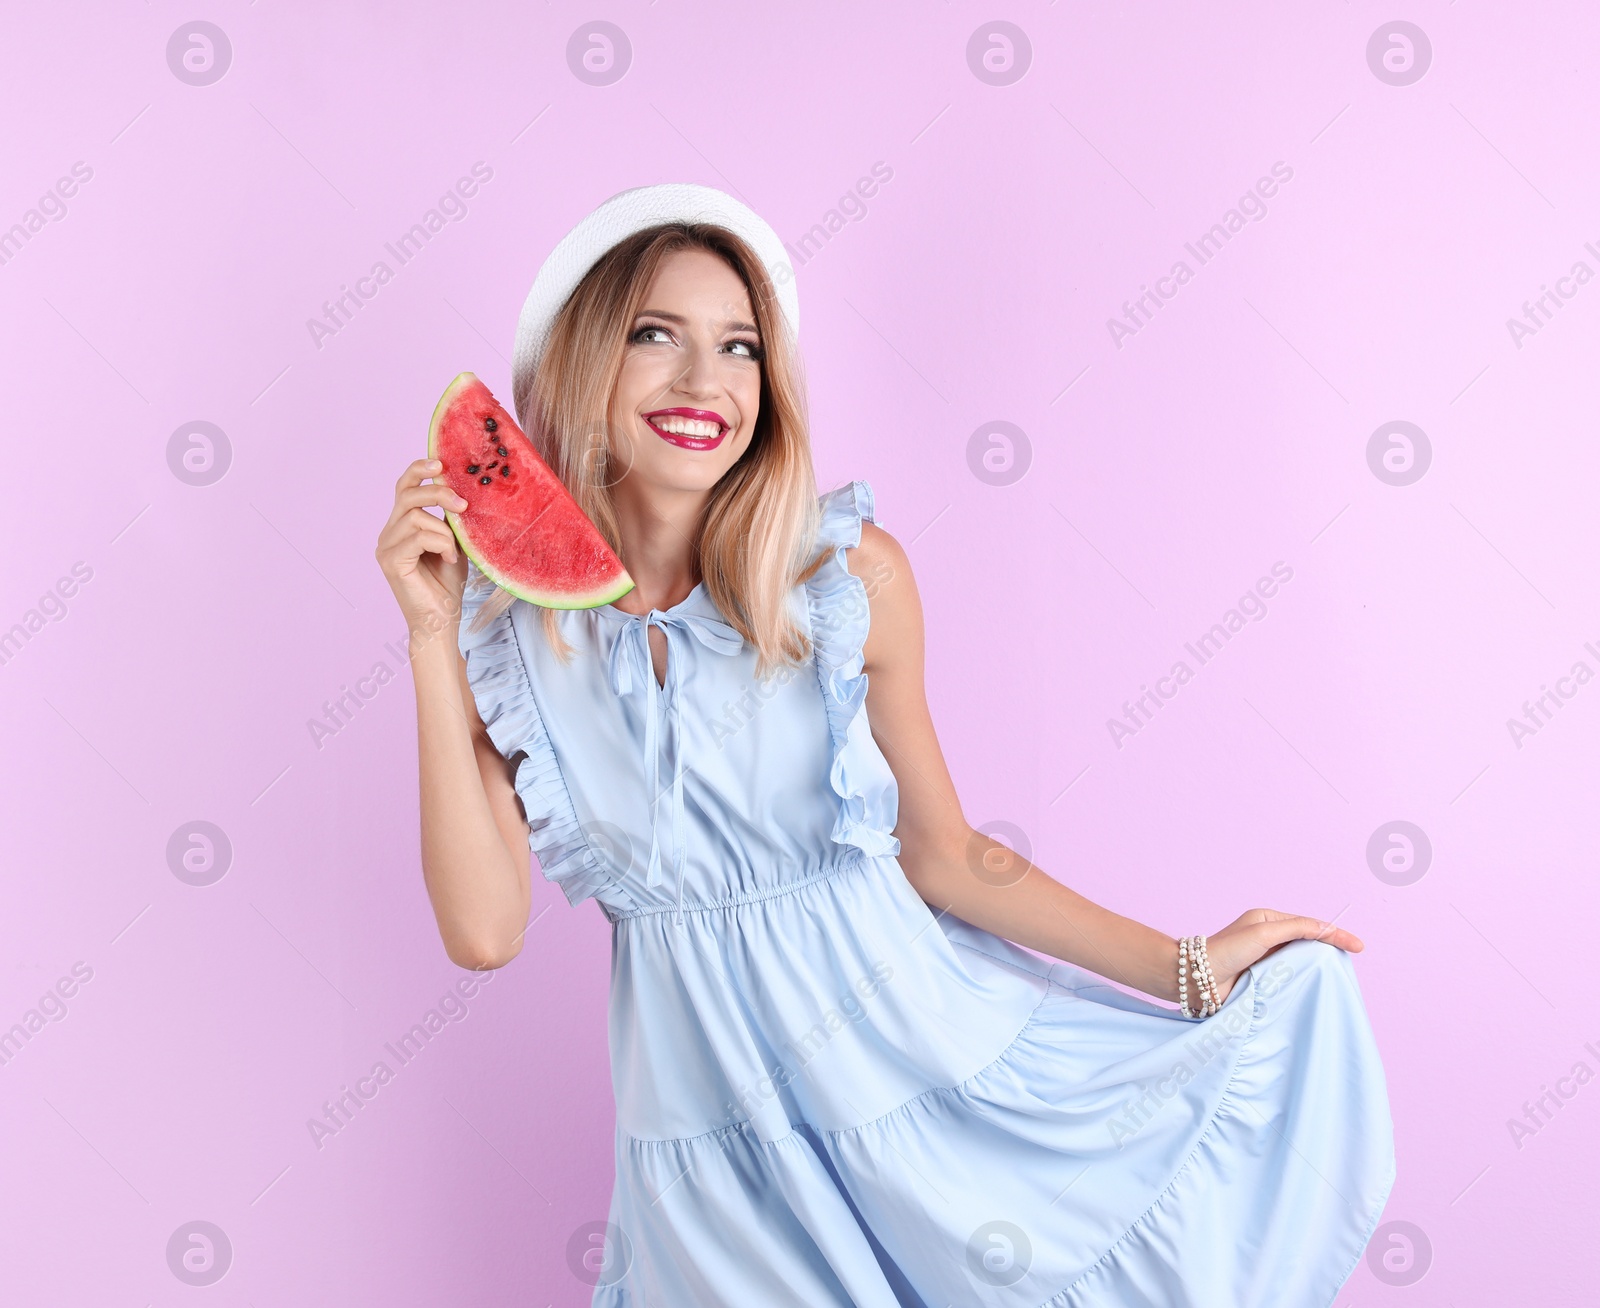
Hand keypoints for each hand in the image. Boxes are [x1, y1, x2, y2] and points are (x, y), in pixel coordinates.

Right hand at [375, 458, 469, 634]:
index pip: (404, 487)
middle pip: (407, 494)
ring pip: (416, 516)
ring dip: (444, 531)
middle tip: (463, 504)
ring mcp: (385, 547)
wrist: (442, 621)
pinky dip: (441, 544)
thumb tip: (464, 490)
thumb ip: (451, 519)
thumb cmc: (448, 585)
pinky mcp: (390, 561)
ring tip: (453, 551)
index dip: (419, 470)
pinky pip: (418, 536)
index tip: (441, 463)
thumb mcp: (454, 543)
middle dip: (438, 492)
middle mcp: (388, 533)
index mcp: (400, 526)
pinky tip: (448, 559)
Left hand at [1198, 909, 1363, 1006]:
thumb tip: (1325, 930)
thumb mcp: (1264, 932)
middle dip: (1330, 947)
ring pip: (1300, 958)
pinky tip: (1316, 983)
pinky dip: (1305, 977)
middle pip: (1307, 940)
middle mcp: (1268, 935)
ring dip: (1318, 964)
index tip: (1359, 946)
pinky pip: (1291, 975)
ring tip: (1339, 971)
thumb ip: (1296, 928)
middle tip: (1353, 958)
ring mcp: (1266, 956)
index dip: (1335, 933)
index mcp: (1268, 919)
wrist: (1198, 978)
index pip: (1309, 924)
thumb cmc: (1227, 950)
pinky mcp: (1263, 975)